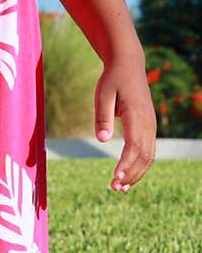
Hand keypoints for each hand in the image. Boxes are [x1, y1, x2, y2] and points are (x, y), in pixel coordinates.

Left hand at [94, 52, 156, 192]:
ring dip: (136, 173)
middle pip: (144, 156)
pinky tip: (127, 175)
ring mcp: (151, 125)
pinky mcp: (148, 127)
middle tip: (114, 188)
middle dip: (130, 174)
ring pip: (149, 156)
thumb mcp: (102, 95)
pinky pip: (148, 151)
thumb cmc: (112, 79)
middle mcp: (148, 123)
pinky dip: (139, 166)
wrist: (128, 64)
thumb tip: (102, 140)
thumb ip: (102, 117)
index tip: (115, 177)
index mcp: (137, 115)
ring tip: (119, 188)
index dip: (126, 164)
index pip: (134, 146)